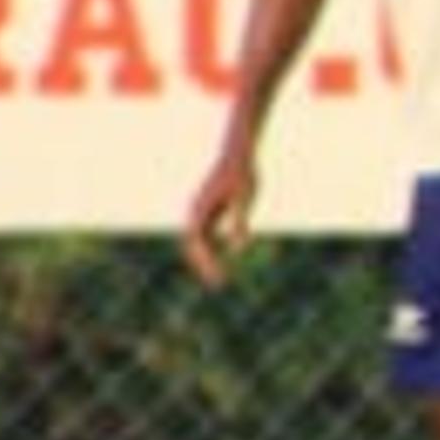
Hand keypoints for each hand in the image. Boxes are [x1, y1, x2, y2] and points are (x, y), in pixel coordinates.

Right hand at [183, 149, 258, 287]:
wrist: (237, 155)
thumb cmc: (242, 174)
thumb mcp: (246, 198)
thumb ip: (240, 222)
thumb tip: (239, 249)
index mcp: (199, 209)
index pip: (197, 243)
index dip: (205, 261)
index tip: (218, 277)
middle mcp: (194, 212)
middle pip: (193, 245)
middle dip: (203, 265)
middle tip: (217, 285)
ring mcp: (200, 212)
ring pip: (199, 242)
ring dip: (207, 260)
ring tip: (219, 278)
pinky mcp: (209, 212)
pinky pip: (207, 235)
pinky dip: (213, 249)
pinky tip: (223, 261)